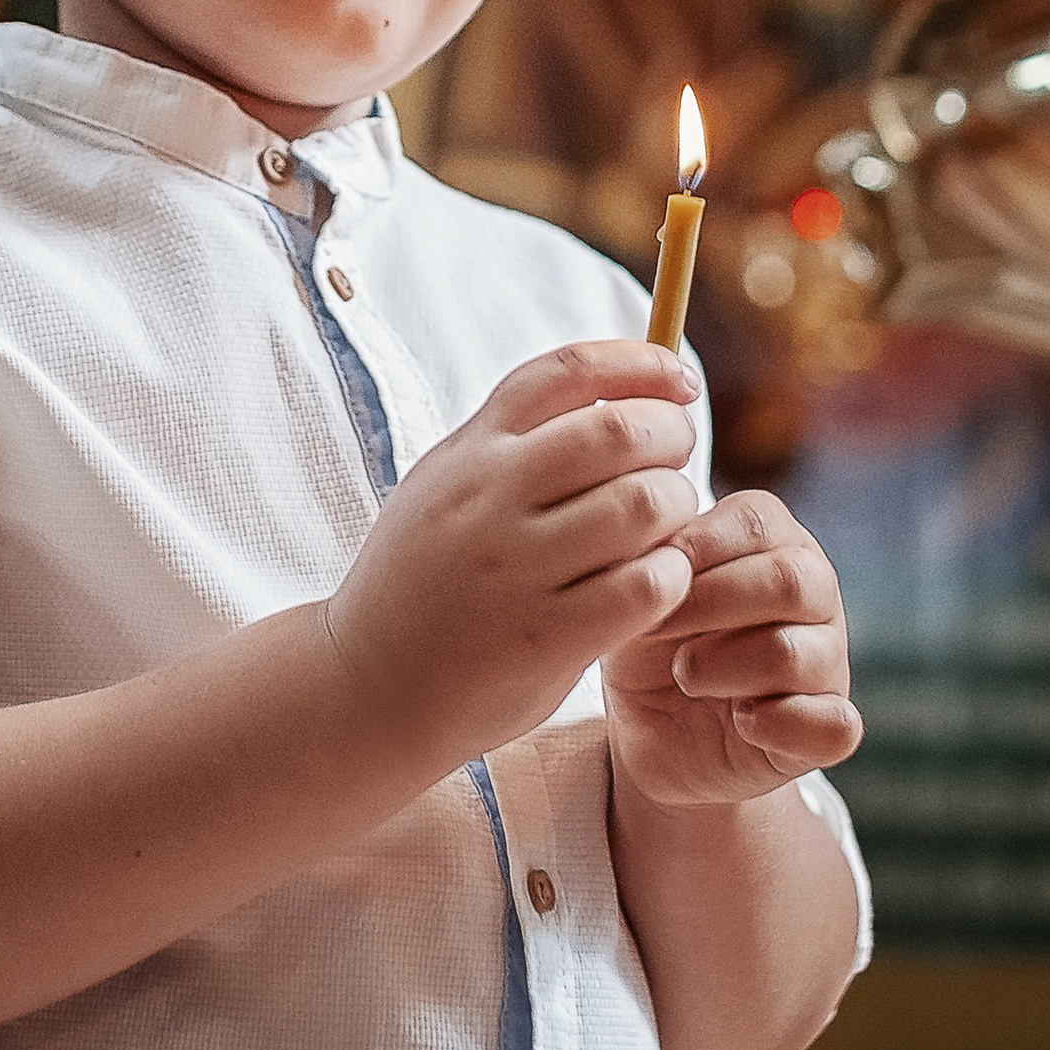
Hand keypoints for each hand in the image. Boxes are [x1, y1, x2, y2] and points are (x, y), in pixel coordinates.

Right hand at [324, 341, 702, 779]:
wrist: (366, 685)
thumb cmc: (426, 580)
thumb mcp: (445, 486)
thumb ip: (513, 442)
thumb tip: (620, 393)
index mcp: (469, 451)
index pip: (567, 371)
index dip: (643, 364)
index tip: (682, 383)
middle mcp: (489, 499)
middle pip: (618, 430)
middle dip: (671, 436)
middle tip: (675, 464)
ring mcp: (515, 569)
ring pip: (643, 504)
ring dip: (678, 508)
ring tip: (668, 529)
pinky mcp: (545, 637)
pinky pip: (645, 585)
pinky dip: (672, 575)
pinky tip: (658, 582)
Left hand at [602, 489, 859, 809]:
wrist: (650, 734)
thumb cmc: (648, 646)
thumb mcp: (636, 594)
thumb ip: (651, 557)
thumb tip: (655, 542)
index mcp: (774, 542)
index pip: (758, 519)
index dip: (697, 547)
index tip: (646, 576)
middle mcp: (816, 594)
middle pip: (791, 581)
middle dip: (710, 604)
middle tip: (654, 629)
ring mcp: (829, 663)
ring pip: (797, 654)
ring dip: (724, 666)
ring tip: (684, 675)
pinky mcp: (829, 729)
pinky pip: (834, 726)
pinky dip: (779, 725)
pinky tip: (741, 722)